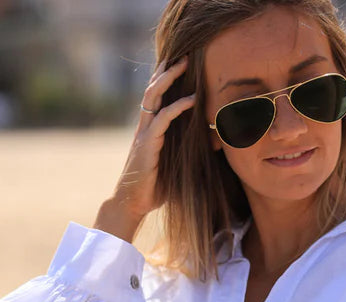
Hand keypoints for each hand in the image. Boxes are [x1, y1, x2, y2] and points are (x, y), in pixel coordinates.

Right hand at [96, 55, 195, 229]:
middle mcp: (145, 127)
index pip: (156, 97)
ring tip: (183, 63)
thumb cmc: (153, 190)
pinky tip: (191, 100)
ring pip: (154, 96)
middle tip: (184, 54)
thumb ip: (187, 154)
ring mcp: (144, 134)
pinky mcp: (148, 145)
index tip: (179, 64)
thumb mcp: (175, 168)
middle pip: (153, 89)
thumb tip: (212, 149)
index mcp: (149, 130)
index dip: (165, 79)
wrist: (133, 204)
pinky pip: (162, 119)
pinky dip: (177, 107)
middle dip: (167, 70)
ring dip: (168, 78)